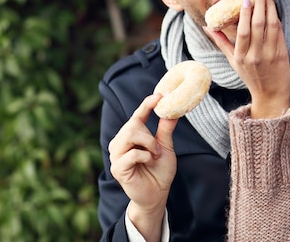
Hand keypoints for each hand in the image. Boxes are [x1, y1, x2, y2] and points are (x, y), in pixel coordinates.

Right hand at [108, 94, 177, 240]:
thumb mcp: (166, 147)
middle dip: (149, 134)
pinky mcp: (117, 168)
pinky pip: (132, 153)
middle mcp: (120, 143)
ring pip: (130, 135)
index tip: (159, 95)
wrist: (157, 194)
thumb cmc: (159, 170)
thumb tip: (173, 111)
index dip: (146, 104)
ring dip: (148, 144)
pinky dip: (145, 156)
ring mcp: (116, 155)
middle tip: (158, 148)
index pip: (137, 116)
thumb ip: (166, 129)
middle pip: (132, 125)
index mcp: (131, 136)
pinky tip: (149, 162)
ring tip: (154, 155)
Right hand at [204, 0, 289, 118]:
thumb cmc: (249, 76)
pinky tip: (274, 10)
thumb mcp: (232, 61)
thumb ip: (221, 42)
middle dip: (259, 6)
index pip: (243, 31)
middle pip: (258, 26)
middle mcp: (255, 56)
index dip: (245, 13)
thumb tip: (206, 26)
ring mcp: (270, 55)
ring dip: (270, 8)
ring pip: (271, 27)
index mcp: (240, 57)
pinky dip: (277, 20)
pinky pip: (280, 33)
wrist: (270, 94)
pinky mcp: (282, 55)